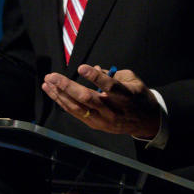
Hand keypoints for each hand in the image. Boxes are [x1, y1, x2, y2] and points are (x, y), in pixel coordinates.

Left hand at [42, 64, 159, 138]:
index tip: (81, 68)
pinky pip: (76, 113)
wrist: (146, 122)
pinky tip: (53, 93)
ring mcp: (103, 120)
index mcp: (126, 95)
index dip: (95, 77)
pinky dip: (63, 102)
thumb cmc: (138, 96)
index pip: (110, 86)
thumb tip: (93, 68)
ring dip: (59, 95)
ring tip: (47, 83)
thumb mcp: (133, 80)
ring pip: (77, 108)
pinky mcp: (95, 125)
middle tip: (52, 76)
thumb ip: (113, 73)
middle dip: (67, 86)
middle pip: (87, 98)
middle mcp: (113, 109)